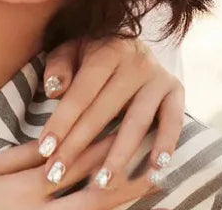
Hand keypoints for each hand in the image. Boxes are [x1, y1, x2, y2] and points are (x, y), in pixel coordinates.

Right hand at [0, 137, 156, 209]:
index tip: (126, 128)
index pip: (72, 163)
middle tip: (155, 165)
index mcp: (25, 187)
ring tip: (151, 186)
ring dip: (121, 202)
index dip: (101, 146)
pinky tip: (117, 207)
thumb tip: (53, 139)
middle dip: (125, 180)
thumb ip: (22, 156)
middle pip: (93, 197)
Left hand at [38, 37, 183, 188]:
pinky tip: (154, 170)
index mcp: (107, 50)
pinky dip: (165, 145)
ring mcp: (158, 76)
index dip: (63, 122)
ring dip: (119, 156)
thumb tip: (54, 90)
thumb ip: (59, 66)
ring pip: (137, 123)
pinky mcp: (176, 89)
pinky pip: (173, 121)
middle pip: (104, 110)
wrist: (130, 39)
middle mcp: (135, 61)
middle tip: (59, 173)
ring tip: (102, 182)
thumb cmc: (93, 51)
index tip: (45, 149)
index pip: (81, 92)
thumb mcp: (71, 49)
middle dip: (79, 145)